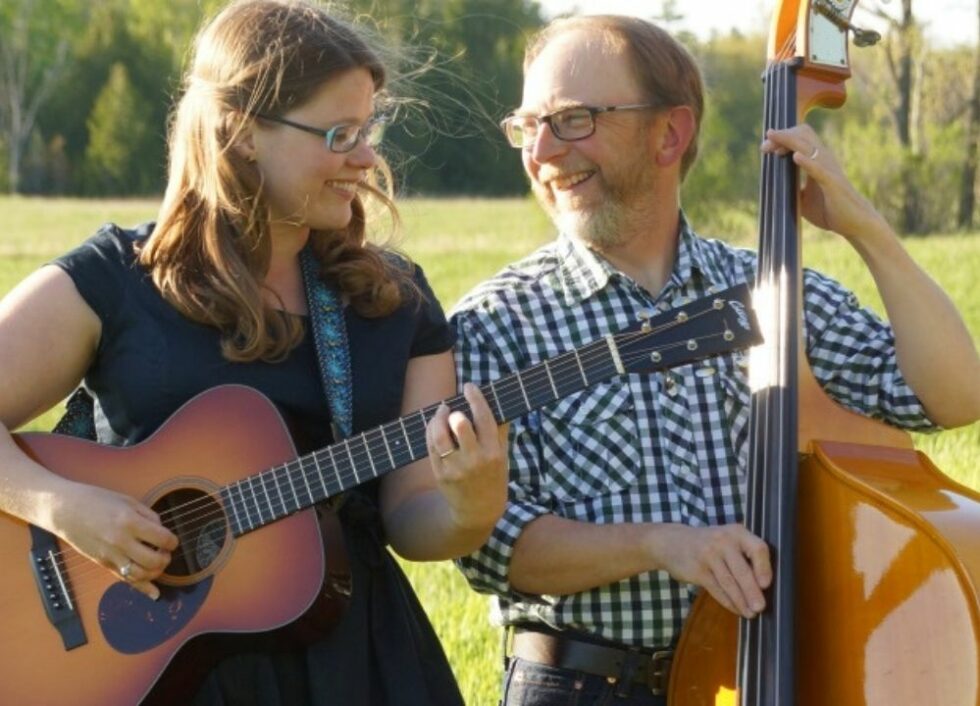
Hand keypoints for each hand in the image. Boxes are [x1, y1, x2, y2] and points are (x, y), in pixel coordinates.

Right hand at [50, 482, 178, 599]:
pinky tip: (154, 593)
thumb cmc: (96, 500)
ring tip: (158, 564)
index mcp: (130, 522)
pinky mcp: (103, 564)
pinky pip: (125, 580)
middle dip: (165, 559)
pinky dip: (142, 587)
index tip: (172, 540)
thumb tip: (161, 531)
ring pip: (141, 575)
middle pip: (154, 561)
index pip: (162, 539)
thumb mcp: (128, 501)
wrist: (65, 510)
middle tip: (165, 552)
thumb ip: (148, 516)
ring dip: (155, 573)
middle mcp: (121, 541)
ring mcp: (111, 555)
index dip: (172, 541)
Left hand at [426, 383, 508, 533]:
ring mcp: (455, 467)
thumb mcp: (503, 456)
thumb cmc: (493, 478)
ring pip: (440, 436)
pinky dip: (431, 432)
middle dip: (454, 411)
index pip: (484, 419)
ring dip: (437, 419)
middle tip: (451, 406)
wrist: (478, 511)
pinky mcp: (440, 474)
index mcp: (493, 453)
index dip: (475, 399)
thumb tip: (496, 403)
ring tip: (441, 413)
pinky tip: (435, 426)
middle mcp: (474, 460)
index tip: (469, 386)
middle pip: (459, 426)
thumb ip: (499, 431)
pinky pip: (431, 447)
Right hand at [653, 523, 770, 618]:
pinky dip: (728, 602)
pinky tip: (736, 609)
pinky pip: (716, 589)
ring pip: (729, 583)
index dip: (764, 568)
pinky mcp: (697, 570)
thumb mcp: (728, 540)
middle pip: (742, 570)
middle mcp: (723, 541)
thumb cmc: (709, 543)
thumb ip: (745, 555)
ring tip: (750, 613)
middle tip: (760, 608)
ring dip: (741, 601)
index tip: (766, 585)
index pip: (757, 548)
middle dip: (752, 592)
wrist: (672, 541)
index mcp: (737, 532)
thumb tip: (763, 586)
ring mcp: (708, 555)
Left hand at [761, 125, 888, 243]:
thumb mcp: (803, 199)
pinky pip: (819, 169)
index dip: (781, 139)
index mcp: (817, 161)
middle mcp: (824, 160)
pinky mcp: (833, 183)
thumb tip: (773, 188)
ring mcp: (829, 169)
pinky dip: (807, 162)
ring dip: (790, 143)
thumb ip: (791, 189)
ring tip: (774, 146)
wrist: (853, 223)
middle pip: (803, 135)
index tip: (765, 148)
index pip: (799, 139)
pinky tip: (796, 157)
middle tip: (764, 146)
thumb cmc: (829, 210)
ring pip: (809, 147)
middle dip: (782, 136)